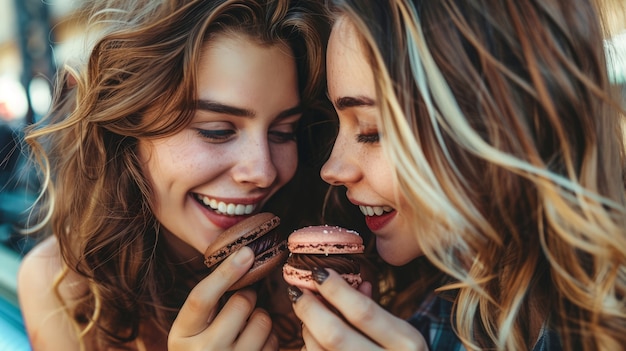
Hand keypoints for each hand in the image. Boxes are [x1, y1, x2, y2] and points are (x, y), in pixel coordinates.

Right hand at [169, 247, 277, 350]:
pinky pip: (273, 341)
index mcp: (181, 336)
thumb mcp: (191, 331)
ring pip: (263, 320)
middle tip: (239, 308)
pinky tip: (255, 347)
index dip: (225, 272)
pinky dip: (269, 338)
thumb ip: (207, 303)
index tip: (246, 251)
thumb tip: (242, 255)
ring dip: (260, 318)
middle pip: (241, 303)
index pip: (201, 296)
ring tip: (246, 330)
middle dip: (246, 298)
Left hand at [289, 268, 427, 350]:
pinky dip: (310, 348)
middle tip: (298, 292)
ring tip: (307, 316)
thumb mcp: (401, 333)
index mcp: (406, 344)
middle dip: (309, 309)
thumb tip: (347, 281)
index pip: (362, 312)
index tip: (318, 272)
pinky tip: (313, 340)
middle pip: (333, 334)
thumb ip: (373, 308)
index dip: (335, 289)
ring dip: (306, 330)